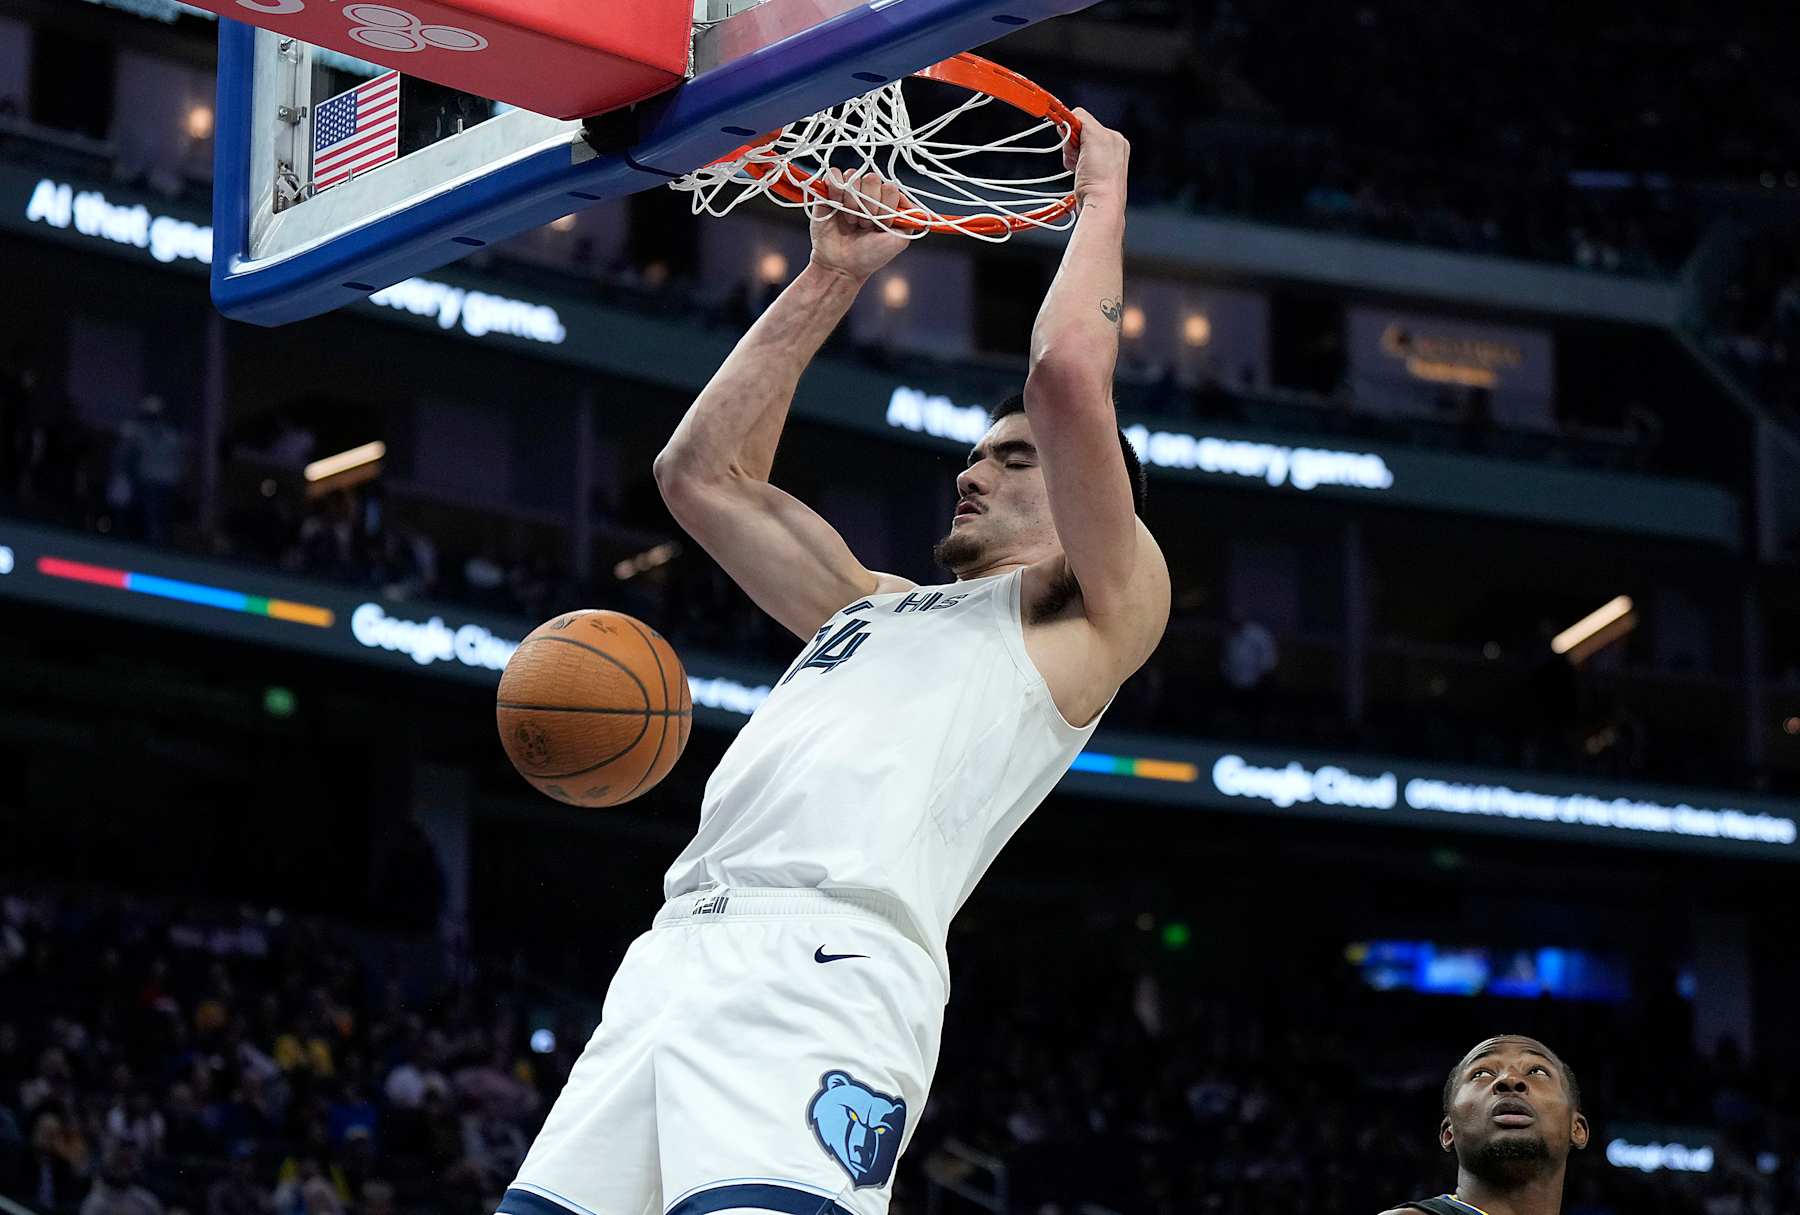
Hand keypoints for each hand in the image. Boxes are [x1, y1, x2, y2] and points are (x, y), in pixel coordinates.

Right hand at [808, 169, 915, 283]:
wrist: (841, 267)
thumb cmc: (870, 256)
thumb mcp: (899, 241)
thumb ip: (911, 219)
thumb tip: (913, 201)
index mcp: (886, 203)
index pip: (890, 188)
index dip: (885, 206)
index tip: (881, 225)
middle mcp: (869, 194)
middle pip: (872, 179)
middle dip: (868, 205)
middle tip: (864, 225)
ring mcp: (849, 191)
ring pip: (853, 176)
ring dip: (852, 201)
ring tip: (851, 221)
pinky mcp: (830, 191)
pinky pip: (835, 174)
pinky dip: (836, 189)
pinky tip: (836, 206)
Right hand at [1063, 107, 1128, 204]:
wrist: (1100, 205)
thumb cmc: (1101, 176)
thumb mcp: (1094, 136)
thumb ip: (1083, 119)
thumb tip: (1071, 115)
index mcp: (1115, 138)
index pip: (1086, 121)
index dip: (1074, 129)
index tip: (1070, 139)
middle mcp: (1111, 150)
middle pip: (1079, 136)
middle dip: (1072, 146)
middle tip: (1076, 158)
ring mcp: (1103, 165)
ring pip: (1076, 151)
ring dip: (1070, 158)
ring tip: (1078, 170)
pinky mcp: (1094, 178)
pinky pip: (1076, 164)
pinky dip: (1072, 168)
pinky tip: (1077, 176)